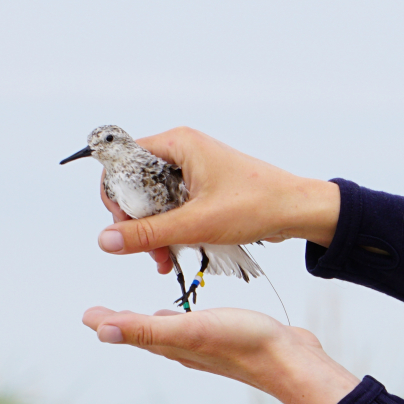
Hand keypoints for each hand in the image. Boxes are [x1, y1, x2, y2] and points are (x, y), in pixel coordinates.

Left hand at [82, 305, 361, 403]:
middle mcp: (186, 349)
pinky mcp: (230, 339)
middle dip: (124, 323)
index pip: (131, 333)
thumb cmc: (243, 342)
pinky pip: (195, 329)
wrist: (291, 361)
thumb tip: (100, 330)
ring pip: (170, 334)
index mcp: (172, 345)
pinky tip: (188, 317)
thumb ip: (146, 328)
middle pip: (146, 335)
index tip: (86, 315)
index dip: (109, 322)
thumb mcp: (189, 330)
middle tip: (103, 316)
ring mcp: (208, 346)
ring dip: (152, 324)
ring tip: (140, 316)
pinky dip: (181, 321)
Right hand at [93, 127, 341, 273]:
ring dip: (153, 232)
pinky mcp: (203, 188)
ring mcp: (193, 170)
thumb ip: (148, 234)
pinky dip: (170, 230)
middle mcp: (181, 151)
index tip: (121, 225)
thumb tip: (104, 242)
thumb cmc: (255, 206)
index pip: (123, 161)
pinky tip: (171, 255)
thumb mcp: (196, 223)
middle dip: (136, 221)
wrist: (298, 210)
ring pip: (154, 201)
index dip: (116, 194)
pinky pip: (173, 208)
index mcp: (178, 144)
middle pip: (136, 184)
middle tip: (144, 250)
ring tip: (161, 260)